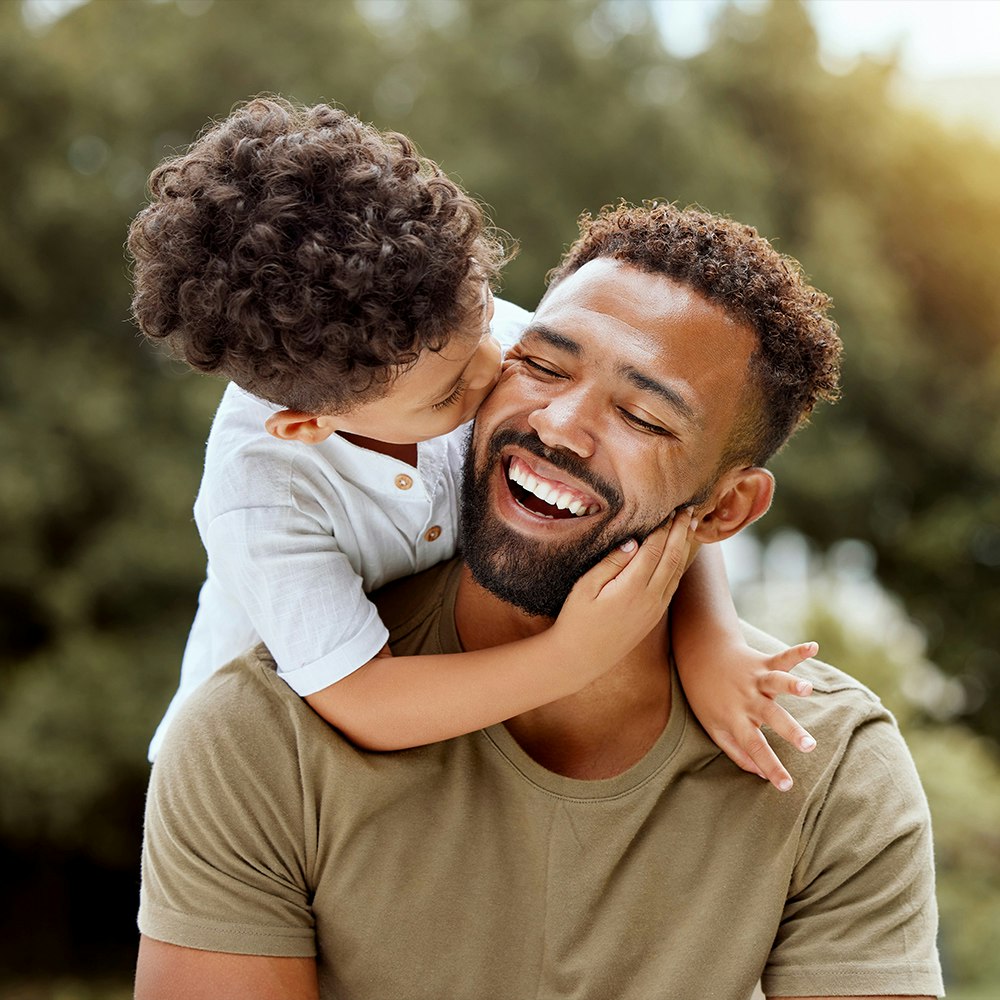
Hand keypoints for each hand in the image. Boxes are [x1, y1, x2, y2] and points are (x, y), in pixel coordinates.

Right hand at [552, 510, 696, 672]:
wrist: (581, 658)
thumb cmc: (577, 620)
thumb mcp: (585, 588)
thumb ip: (610, 563)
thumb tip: (633, 542)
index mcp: (632, 588)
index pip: (655, 549)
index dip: (664, 527)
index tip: (670, 508)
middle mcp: (650, 598)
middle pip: (672, 557)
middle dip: (681, 531)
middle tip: (689, 509)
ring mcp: (655, 609)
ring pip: (677, 571)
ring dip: (685, 546)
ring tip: (691, 525)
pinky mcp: (654, 616)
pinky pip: (673, 585)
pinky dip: (679, 564)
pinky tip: (679, 553)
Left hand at [684, 640, 819, 791]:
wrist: (700, 657)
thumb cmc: (708, 698)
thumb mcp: (714, 728)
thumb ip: (738, 753)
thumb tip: (762, 775)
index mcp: (735, 719)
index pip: (754, 748)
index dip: (770, 767)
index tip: (787, 786)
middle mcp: (747, 700)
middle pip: (771, 717)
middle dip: (790, 731)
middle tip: (809, 745)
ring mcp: (755, 679)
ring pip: (775, 683)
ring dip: (792, 684)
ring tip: (807, 688)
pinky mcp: (762, 663)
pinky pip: (781, 658)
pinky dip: (798, 652)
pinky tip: (814, 647)